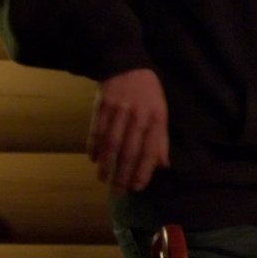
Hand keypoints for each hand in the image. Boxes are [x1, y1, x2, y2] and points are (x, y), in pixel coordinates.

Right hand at [89, 68, 169, 191]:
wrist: (126, 65)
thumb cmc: (148, 94)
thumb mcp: (161, 113)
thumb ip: (161, 140)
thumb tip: (162, 165)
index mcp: (157, 118)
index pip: (150, 150)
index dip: (143, 170)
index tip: (137, 187)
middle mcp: (138, 116)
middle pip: (129, 151)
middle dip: (123, 174)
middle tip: (118, 192)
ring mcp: (119, 111)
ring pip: (111, 144)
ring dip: (107, 165)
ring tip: (104, 180)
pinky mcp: (101, 106)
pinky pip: (96, 130)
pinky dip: (94, 147)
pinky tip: (94, 160)